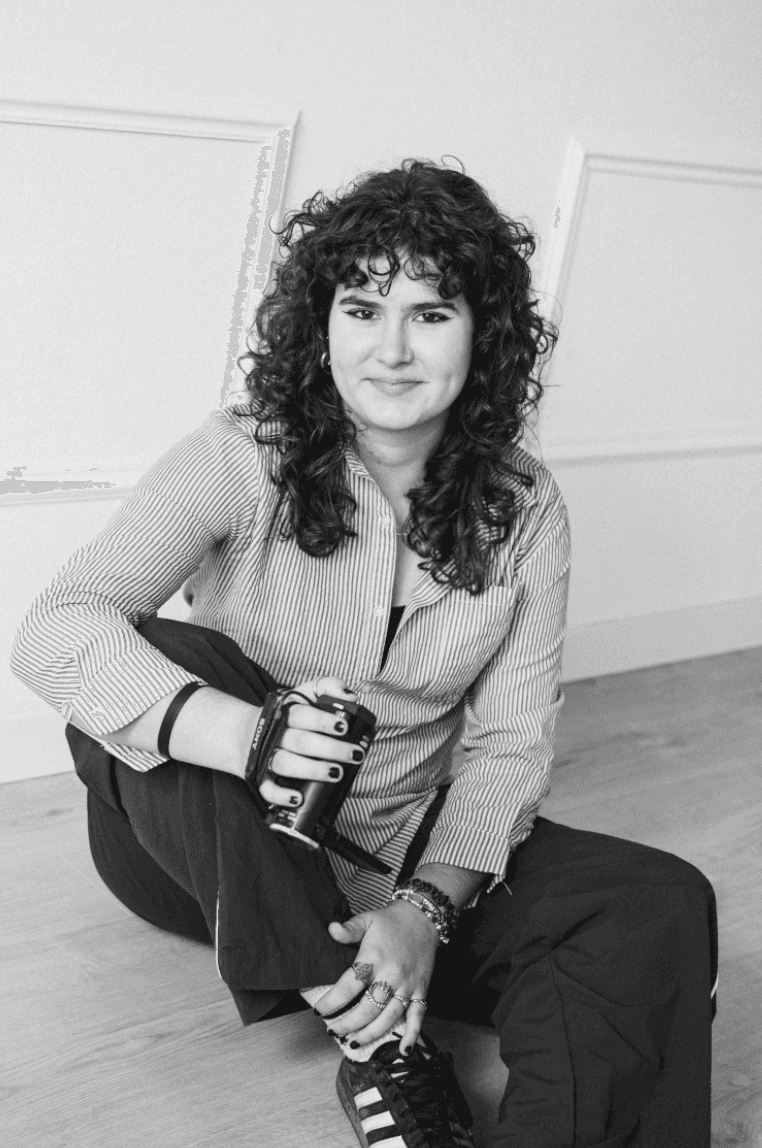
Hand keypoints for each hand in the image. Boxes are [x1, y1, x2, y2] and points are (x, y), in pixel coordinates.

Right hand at [258, 676, 364, 808]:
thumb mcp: (303, 694)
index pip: (303, 715)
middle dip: (329, 749)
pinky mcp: (259, 777)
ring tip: (337, 773)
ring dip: (311, 770)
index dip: (323, 721)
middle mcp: (275, 734)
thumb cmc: (286, 715)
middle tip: (354, 754)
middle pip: (301, 742)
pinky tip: (298, 798)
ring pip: (286, 763)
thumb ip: (327, 686)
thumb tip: (351, 696)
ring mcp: (265, 756)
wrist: (244, 733)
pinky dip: (280, 795)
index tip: (344, 726)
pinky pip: (266, 788)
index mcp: (286, 713)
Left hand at [314, 899, 439, 1054]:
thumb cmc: (391, 920)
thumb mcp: (367, 919)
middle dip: (347, 1024)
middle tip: (332, 1030)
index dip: (332, 1002)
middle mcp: (391, 974)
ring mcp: (407, 985)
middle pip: (367, 1008)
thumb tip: (331, 929)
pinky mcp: (421, 990)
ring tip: (353, 1042)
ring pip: (389, 1017)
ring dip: (371, 1034)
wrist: (423, 917)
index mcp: (374, 957)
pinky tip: (403, 1051)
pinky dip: (412, 1035)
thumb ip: (349, 928)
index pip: (349, 985)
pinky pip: (418, 1016)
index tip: (319, 1011)